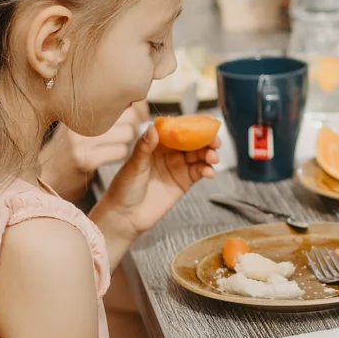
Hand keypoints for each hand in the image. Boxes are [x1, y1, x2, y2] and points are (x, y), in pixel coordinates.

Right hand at [39, 103, 148, 203]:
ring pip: (128, 135)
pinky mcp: (87, 161)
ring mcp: (82, 142)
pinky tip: (110, 156)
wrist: (49, 175)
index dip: (134, 110)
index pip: (120, 101)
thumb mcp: (80, 123)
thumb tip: (134, 103)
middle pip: (128, 118)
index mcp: (79, 108)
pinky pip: (121, 152)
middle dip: (134, 127)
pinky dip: (121, 155)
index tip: (136, 117)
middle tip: (129, 134)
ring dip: (128, 142)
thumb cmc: (69, 147)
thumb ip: (103, 112)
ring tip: (117, 145)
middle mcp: (80, 122)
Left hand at [94, 123, 218, 244]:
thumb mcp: (133, 166)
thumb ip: (145, 147)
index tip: (208, 120)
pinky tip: (209, 172)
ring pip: (199, 155)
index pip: (178, 128)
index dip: (194, 123)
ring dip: (209, 154)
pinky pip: (199, 172)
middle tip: (215, 142)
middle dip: (207, 139)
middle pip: (193, 141)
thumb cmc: (123, 188)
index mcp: (156, 144)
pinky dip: (207, 170)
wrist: (125, 216)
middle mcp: (169, 153)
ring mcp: (178, 167)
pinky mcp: (184, 182)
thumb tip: (153, 128)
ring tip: (213, 158)